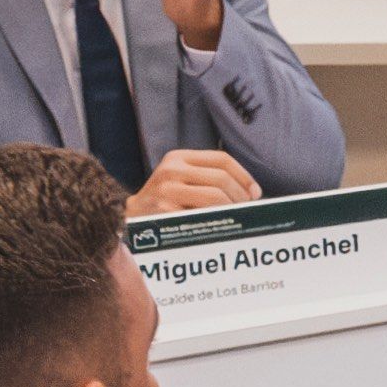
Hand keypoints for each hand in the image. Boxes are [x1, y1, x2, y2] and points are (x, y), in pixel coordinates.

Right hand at [126, 152, 262, 214]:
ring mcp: (167, 190)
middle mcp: (171, 169)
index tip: (255, 193)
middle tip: (246, 210)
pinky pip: (202, 217)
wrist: (130, 219)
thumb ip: (208, 178)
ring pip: (215, 197)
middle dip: (240, 196)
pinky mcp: (165, 211)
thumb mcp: (180, 179)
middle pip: (221, 179)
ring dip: (231, 210)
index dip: (244, 176)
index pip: (222, 159)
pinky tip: (218, 228)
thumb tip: (251, 193)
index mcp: (179, 157)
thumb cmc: (164, 201)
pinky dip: (216, 223)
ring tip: (235, 219)